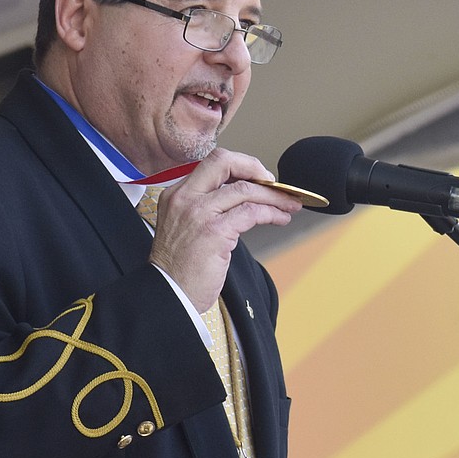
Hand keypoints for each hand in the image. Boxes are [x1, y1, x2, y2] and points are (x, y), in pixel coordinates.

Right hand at [148, 148, 301, 313]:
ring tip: (289, 204)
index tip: (258, 178)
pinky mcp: (214, 232)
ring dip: (274, 196)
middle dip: (256, 168)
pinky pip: (251, 212)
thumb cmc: (180, 270)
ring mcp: (198, 213)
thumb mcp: (185, 228)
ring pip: (245, 188)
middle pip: (224, 162)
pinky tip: (280, 218)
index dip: (241, 165)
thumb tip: (244, 197)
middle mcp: (184, 198)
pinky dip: (272, 212)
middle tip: (274, 183)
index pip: (212, 163)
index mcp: (176, 194)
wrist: (169, 296)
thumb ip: (206, 208)